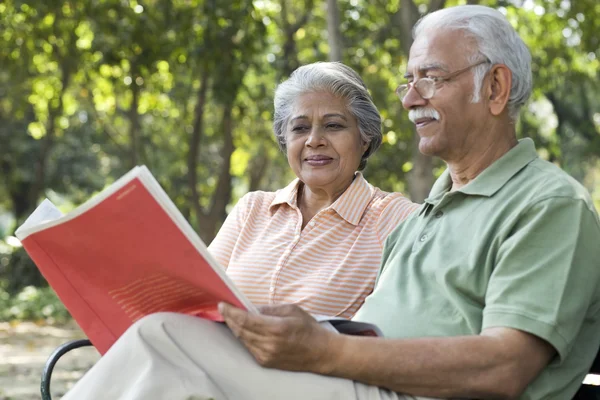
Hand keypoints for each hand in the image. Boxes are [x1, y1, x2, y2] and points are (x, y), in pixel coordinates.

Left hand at [218, 302, 338, 373]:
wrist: (321, 352)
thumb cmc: (308, 328)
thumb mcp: (291, 310)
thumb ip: (269, 308)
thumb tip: (251, 307)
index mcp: (276, 328)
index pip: (245, 319)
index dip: (231, 312)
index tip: (222, 304)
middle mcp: (268, 344)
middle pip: (240, 330)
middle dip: (230, 318)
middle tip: (223, 308)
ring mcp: (266, 355)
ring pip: (242, 339)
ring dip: (235, 328)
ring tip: (231, 316)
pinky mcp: (266, 362)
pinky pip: (249, 347)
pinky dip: (244, 337)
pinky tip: (242, 329)